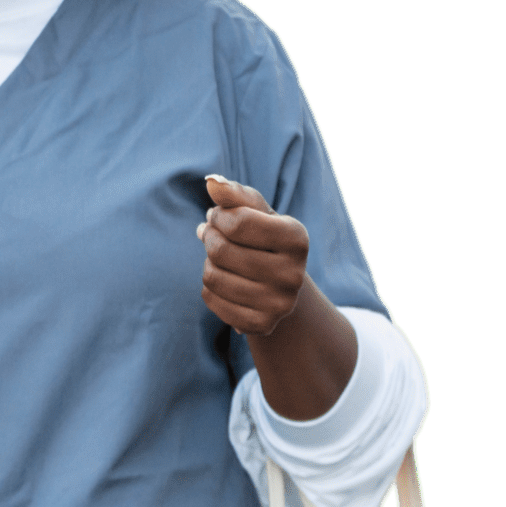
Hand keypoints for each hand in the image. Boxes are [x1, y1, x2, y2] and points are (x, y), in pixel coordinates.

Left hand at [196, 175, 307, 335]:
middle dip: (210, 238)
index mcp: (297, 238)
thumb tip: (212, 182)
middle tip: (214, 236)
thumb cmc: (260, 236)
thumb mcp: (253, 211)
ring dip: (208, 263)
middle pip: (221, 250)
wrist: (277, 283)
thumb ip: (233, 193)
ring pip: (212, 276)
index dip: (219, 216)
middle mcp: (294, 274)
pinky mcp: (262, 324)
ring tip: (222, 260)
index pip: (239, 221)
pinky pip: (211, 300)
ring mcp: (280, 303)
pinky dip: (208, 288)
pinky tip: (225, 282)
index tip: (220, 216)